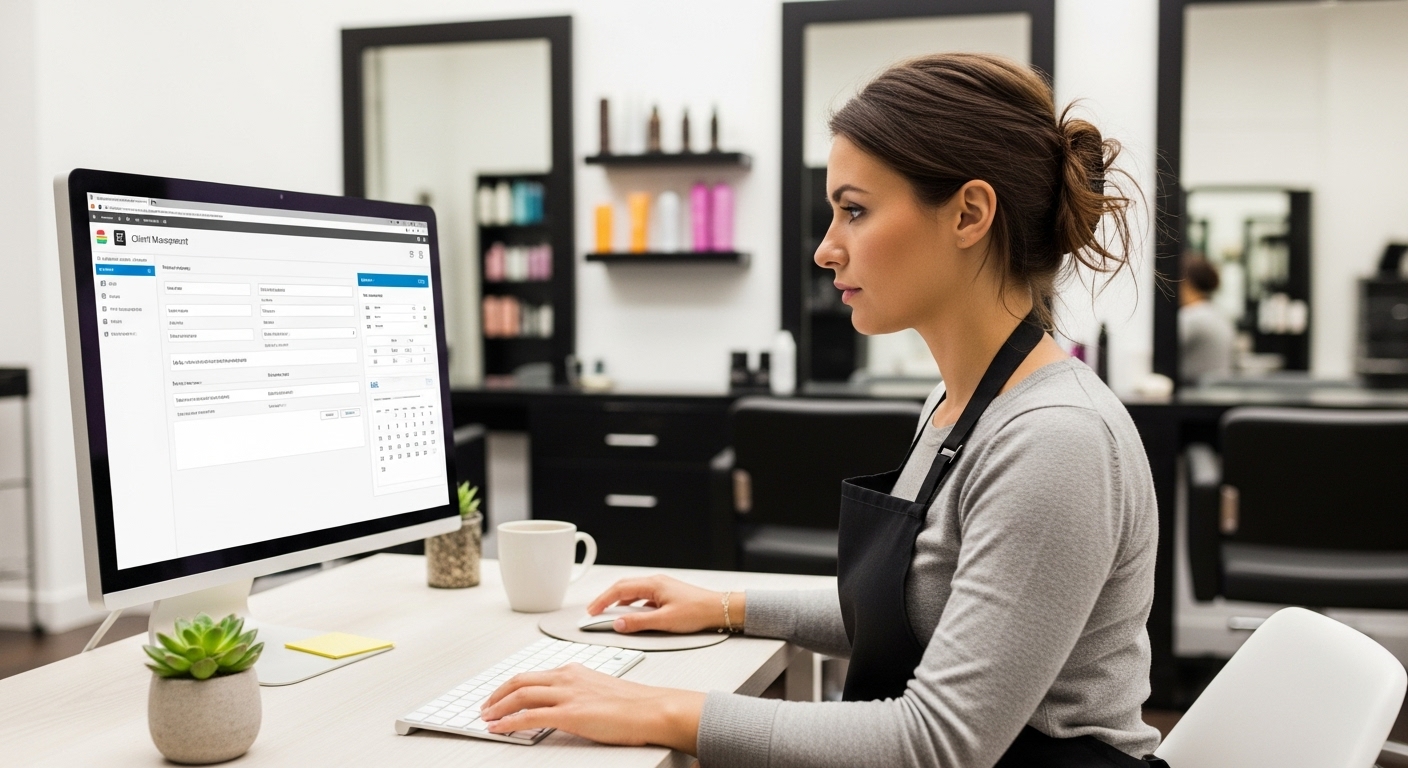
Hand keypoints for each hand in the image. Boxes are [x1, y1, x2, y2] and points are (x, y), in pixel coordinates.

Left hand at [481, 663, 705, 752]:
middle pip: (520, 680)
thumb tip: (565, 705)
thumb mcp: (600, 689)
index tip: (500, 695)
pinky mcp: (569, 714)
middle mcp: (567, 677)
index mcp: (574, 671)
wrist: (652, 709)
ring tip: (486, 717)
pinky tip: (498, 728)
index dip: (511, 686)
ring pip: (520, 695)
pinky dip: (508, 722)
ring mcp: (567, 694)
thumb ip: (579, 692)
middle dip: (497, 694)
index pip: (533, 675)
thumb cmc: (634, 704)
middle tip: (486, 706)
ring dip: (498, 707)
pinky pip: (529, 716)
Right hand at [587, 575, 743, 633]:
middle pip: (623, 587)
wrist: (718, 609)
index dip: (603, 600)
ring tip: (608, 613)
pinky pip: (642, 597)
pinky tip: (632, 614)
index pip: (620, 589)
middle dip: (607, 599)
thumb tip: (618, 624)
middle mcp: (656, 582)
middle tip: (594, 611)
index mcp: (653, 584)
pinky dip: (631, 604)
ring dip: (619, 601)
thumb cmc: (697, 611)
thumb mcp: (664, 621)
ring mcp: (661, 587)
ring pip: (633, 591)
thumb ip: (639, 623)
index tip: (591, 611)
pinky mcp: (666, 594)